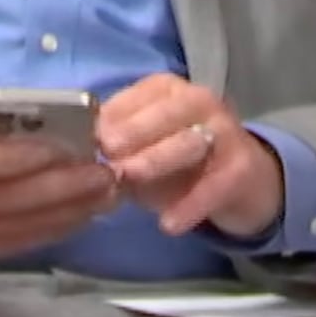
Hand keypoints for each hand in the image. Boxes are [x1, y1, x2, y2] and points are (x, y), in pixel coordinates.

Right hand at [0, 82, 120, 267]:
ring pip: (15, 229)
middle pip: (9, 200)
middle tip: (106, 174)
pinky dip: (45, 234)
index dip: (32, 158)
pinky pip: (7, 248)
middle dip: (65, 188)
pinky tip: (74, 219)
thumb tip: (18, 117)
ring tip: (103, 197)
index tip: (73, 147)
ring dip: (66, 215)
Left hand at [96, 75, 283, 237]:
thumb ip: (112, 149)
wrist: (239, 180)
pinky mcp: (241, 168)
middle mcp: (198, 103)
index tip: (83, 140)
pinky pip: (214, 185)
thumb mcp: (139, 150)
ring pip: (190, 141)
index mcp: (167, 92)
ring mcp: (224, 132)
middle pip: (165, 112)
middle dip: (134, 130)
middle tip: (106, 151)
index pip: (136, 98)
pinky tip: (169, 224)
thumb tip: (74, 156)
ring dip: (158, 158)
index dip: (109, 118)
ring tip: (130, 177)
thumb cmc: (175, 162)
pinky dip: (191, 204)